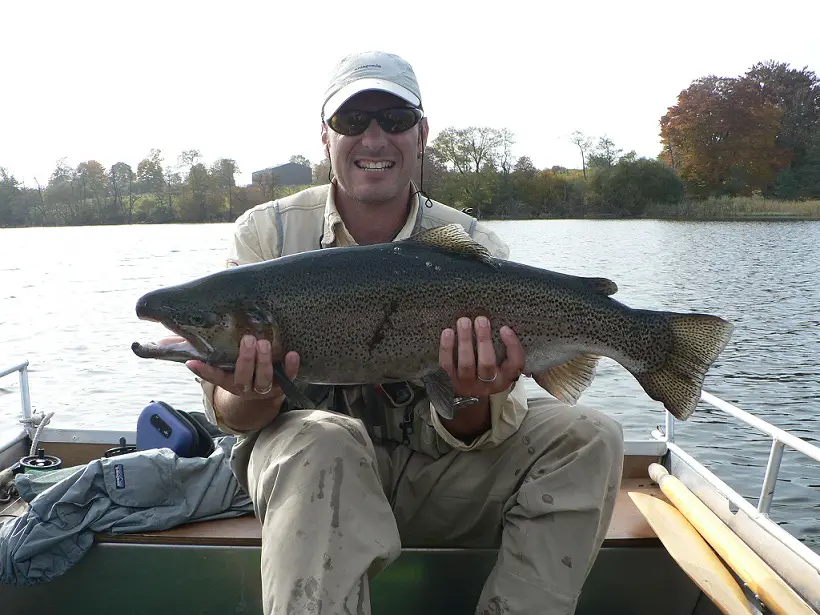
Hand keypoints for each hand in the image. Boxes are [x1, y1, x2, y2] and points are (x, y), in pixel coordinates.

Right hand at [183, 334, 299, 401]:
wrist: (266, 391)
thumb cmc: (240, 370)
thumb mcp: (221, 363)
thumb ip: (200, 353)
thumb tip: (161, 340)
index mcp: (230, 383)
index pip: (214, 377)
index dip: (204, 372)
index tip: (193, 362)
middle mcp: (246, 387)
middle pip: (244, 378)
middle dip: (246, 360)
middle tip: (248, 339)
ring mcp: (265, 388)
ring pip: (264, 380)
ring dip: (264, 362)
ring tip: (263, 343)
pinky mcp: (284, 384)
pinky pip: (289, 378)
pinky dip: (291, 367)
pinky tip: (292, 353)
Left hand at [439, 316, 524, 398]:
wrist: (465, 395)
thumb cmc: (483, 372)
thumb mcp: (499, 366)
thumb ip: (502, 350)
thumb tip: (499, 325)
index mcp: (503, 379)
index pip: (515, 364)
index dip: (512, 346)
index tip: (504, 328)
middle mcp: (486, 384)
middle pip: (487, 363)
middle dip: (484, 339)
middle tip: (481, 320)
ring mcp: (467, 385)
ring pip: (466, 363)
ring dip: (465, 340)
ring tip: (463, 322)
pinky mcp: (450, 382)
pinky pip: (447, 365)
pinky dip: (447, 348)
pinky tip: (448, 332)